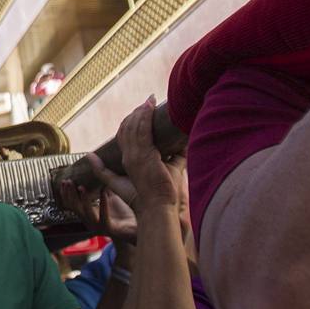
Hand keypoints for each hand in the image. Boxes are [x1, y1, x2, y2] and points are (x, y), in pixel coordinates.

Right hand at [59, 173, 137, 243]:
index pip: (71, 204)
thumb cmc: (123, 214)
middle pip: (74, 208)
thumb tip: (98, 171)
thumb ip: (101, 189)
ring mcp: (99, 226)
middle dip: (70, 194)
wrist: (135, 230)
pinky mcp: (109, 229)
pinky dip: (103, 204)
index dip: (66, 194)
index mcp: (88, 214)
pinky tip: (103, 192)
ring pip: (86, 213)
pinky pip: (103, 217)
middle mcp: (90, 221)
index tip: (64, 181)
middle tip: (68, 182)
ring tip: (81, 187)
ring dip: (83, 199)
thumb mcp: (109, 198)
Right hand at [91, 98, 189, 243]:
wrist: (158, 207)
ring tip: (149, 101)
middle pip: (127, 128)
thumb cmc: (162, 193)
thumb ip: (175, 156)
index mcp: (128, 161)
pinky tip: (149, 107)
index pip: (124, 135)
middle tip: (146, 102)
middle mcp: (129, 157)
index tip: (140, 111)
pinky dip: (144, 117)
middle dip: (136, 114)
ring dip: (141, 112)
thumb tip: (185, 143)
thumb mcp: (170, 169)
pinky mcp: (144, 156)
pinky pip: (141, 130)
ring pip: (133, 127)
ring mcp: (135, 156)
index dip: (130, 122)